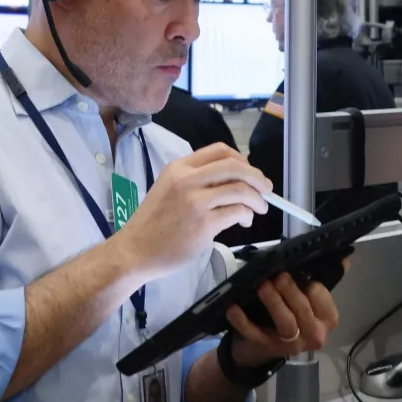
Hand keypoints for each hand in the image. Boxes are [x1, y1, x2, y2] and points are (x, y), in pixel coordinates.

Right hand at [116, 143, 269, 282]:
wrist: (135, 250)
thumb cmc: (152, 224)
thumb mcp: (168, 189)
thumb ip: (195, 181)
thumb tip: (232, 182)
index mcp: (179, 167)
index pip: (219, 151)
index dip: (241, 159)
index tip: (250, 171)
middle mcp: (187, 179)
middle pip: (234, 166)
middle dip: (256, 177)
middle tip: (266, 188)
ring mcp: (195, 201)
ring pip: (240, 190)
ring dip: (257, 199)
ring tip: (259, 208)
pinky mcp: (203, 224)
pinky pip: (236, 212)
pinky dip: (246, 215)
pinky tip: (243, 221)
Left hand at [224, 266, 342, 366]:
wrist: (261, 349)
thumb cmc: (291, 315)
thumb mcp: (308, 300)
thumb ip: (324, 279)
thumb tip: (345, 257)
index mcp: (327, 319)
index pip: (323, 300)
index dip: (311, 285)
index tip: (297, 271)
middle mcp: (314, 334)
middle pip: (303, 311)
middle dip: (290, 291)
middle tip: (278, 276)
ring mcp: (290, 344)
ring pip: (286, 324)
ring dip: (274, 303)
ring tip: (262, 286)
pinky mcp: (266, 348)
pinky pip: (255, 334)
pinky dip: (243, 321)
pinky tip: (233, 308)